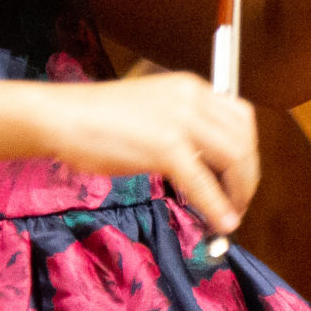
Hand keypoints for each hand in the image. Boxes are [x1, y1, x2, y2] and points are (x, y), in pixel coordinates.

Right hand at [34, 72, 259, 232]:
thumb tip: (206, 161)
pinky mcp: (165, 147)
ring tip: (231, 214)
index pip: (240, 116)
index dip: (248, 151)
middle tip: (239, 201)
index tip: (241, 177)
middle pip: (243, 138)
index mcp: (191, 87)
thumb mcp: (153, 109)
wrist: (62, 116)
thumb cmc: (97, 118)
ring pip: (234, 158)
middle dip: (248, 176)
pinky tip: (221, 222)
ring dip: (239, 191)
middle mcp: (192, 98)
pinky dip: (217, 206)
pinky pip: (203, 182)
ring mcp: (180, 121)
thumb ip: (183, 126)